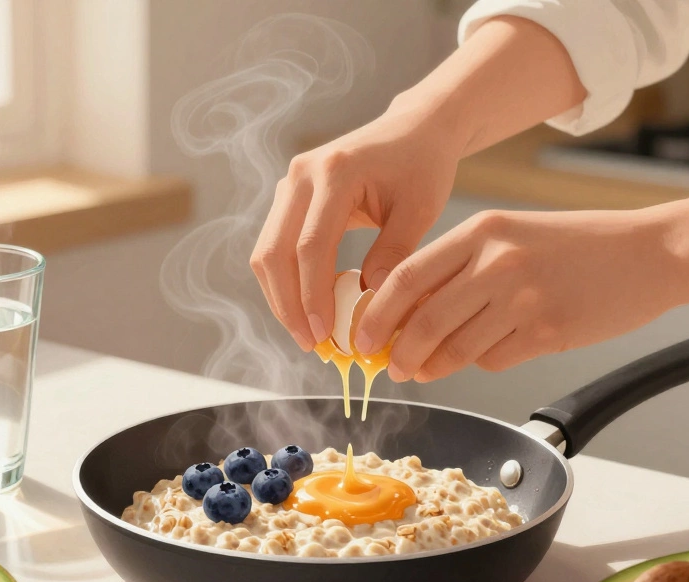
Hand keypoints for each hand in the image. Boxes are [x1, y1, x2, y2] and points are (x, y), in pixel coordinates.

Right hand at [249, 97, 461, 350]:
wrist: (414, 129)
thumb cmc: (422, 166)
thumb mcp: (421, 209)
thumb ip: (394, 253)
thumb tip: (367, 302)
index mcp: (335, 171)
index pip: (310, 246)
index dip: (312, 296)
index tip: (324, 335)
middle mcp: (302, 174)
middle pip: (275, 252)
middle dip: (288, 305)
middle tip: (310, 344)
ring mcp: (290, 183)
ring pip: (266, 252)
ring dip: (281, 298)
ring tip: (307, 335)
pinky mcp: (289, 196)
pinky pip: (274, 246)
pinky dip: (285, 282)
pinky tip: (306, 309)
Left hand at [353, 208, 686, 380]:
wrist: (650, 254)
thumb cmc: (577, 247)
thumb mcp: (511, 236)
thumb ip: (461, 266)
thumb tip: (407, 312)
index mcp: (482, 231)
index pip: (406, 277)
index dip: (376, 314)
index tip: (361, 337)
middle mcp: (498, 262)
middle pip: (423, 319)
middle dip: (397, 350)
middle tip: (389, 365)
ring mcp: (523, 298)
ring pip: (454, 347)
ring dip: (432, 366)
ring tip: (422, 370)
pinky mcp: (547, 331)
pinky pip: (493, 359)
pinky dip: (482, 362)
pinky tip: (488, 352)